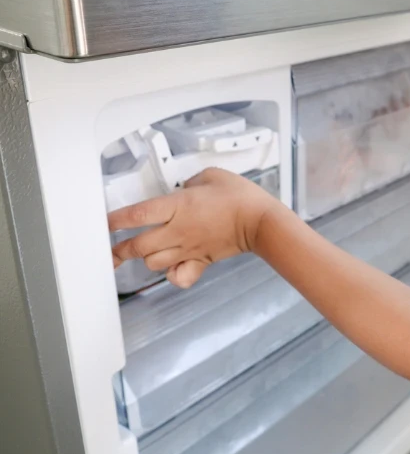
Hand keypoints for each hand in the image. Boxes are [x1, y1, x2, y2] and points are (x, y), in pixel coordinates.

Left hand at [108, 168, 282, 288]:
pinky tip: (171, 269)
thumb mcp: (211, 176)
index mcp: (178, 206)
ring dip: (144, 258)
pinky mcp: (201, 261)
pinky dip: (171, 276)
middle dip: (119, 249)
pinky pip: (178, 277)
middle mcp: (179, 230)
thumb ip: (190, 182)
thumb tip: (183, 189)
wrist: (261, 221)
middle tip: (109, 249)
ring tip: (141, 252)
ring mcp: (189, 248)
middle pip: (137, 246)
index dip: (113, 221)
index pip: (136, 216)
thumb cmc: (241, 197)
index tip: (103, 224)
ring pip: (152, 263)